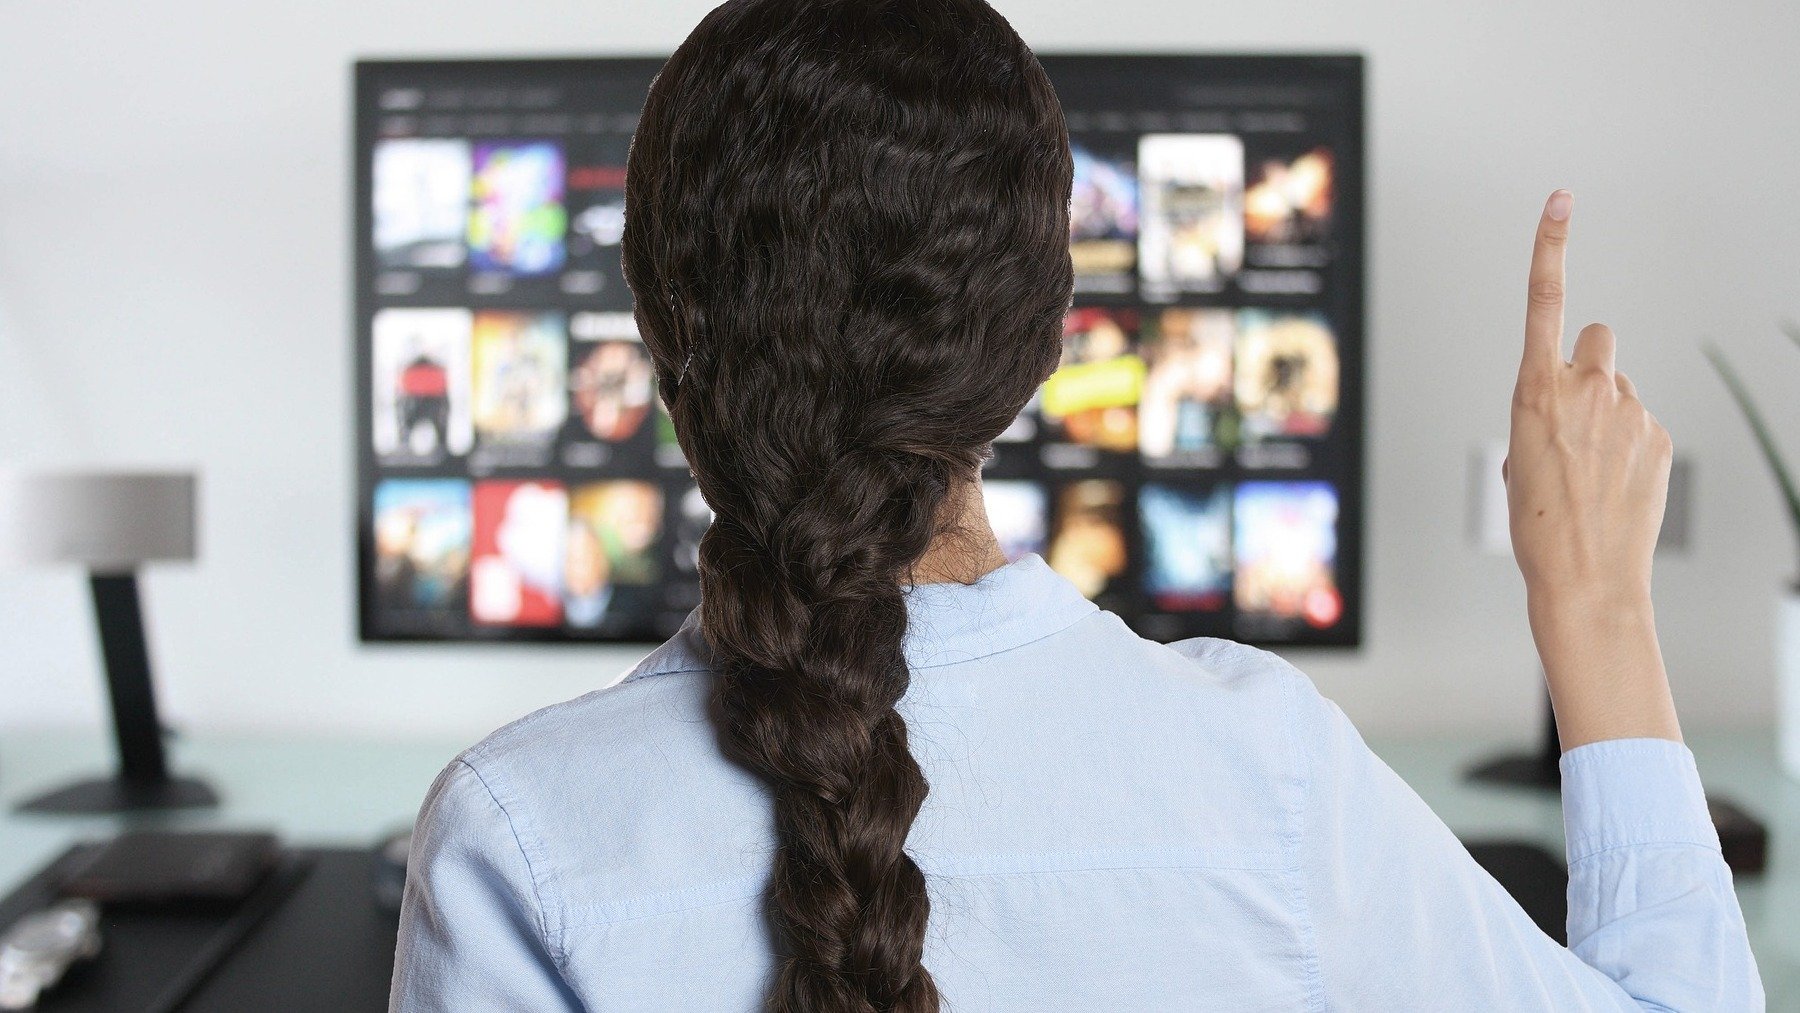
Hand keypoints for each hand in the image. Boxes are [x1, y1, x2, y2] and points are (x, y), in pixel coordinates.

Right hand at [1503, 190, 1680, 748]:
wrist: (1583, 577)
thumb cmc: (1537, 525)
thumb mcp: (1517, 459)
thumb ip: (1543, 415)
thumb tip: (1573, 413)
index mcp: (1533, 392)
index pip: (1544, 303)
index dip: (1550, 247)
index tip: (1559, 200)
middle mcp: (1586, 389)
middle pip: (1598, 341)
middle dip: (1591, 364)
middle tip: (1578, 410)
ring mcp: (1629, 411)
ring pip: (1621, 390)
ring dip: (1609, 417)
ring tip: (1590, 472)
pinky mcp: (1658, 436)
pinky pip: (1641, 425)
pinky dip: (1629, 448)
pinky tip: (1614, 488)